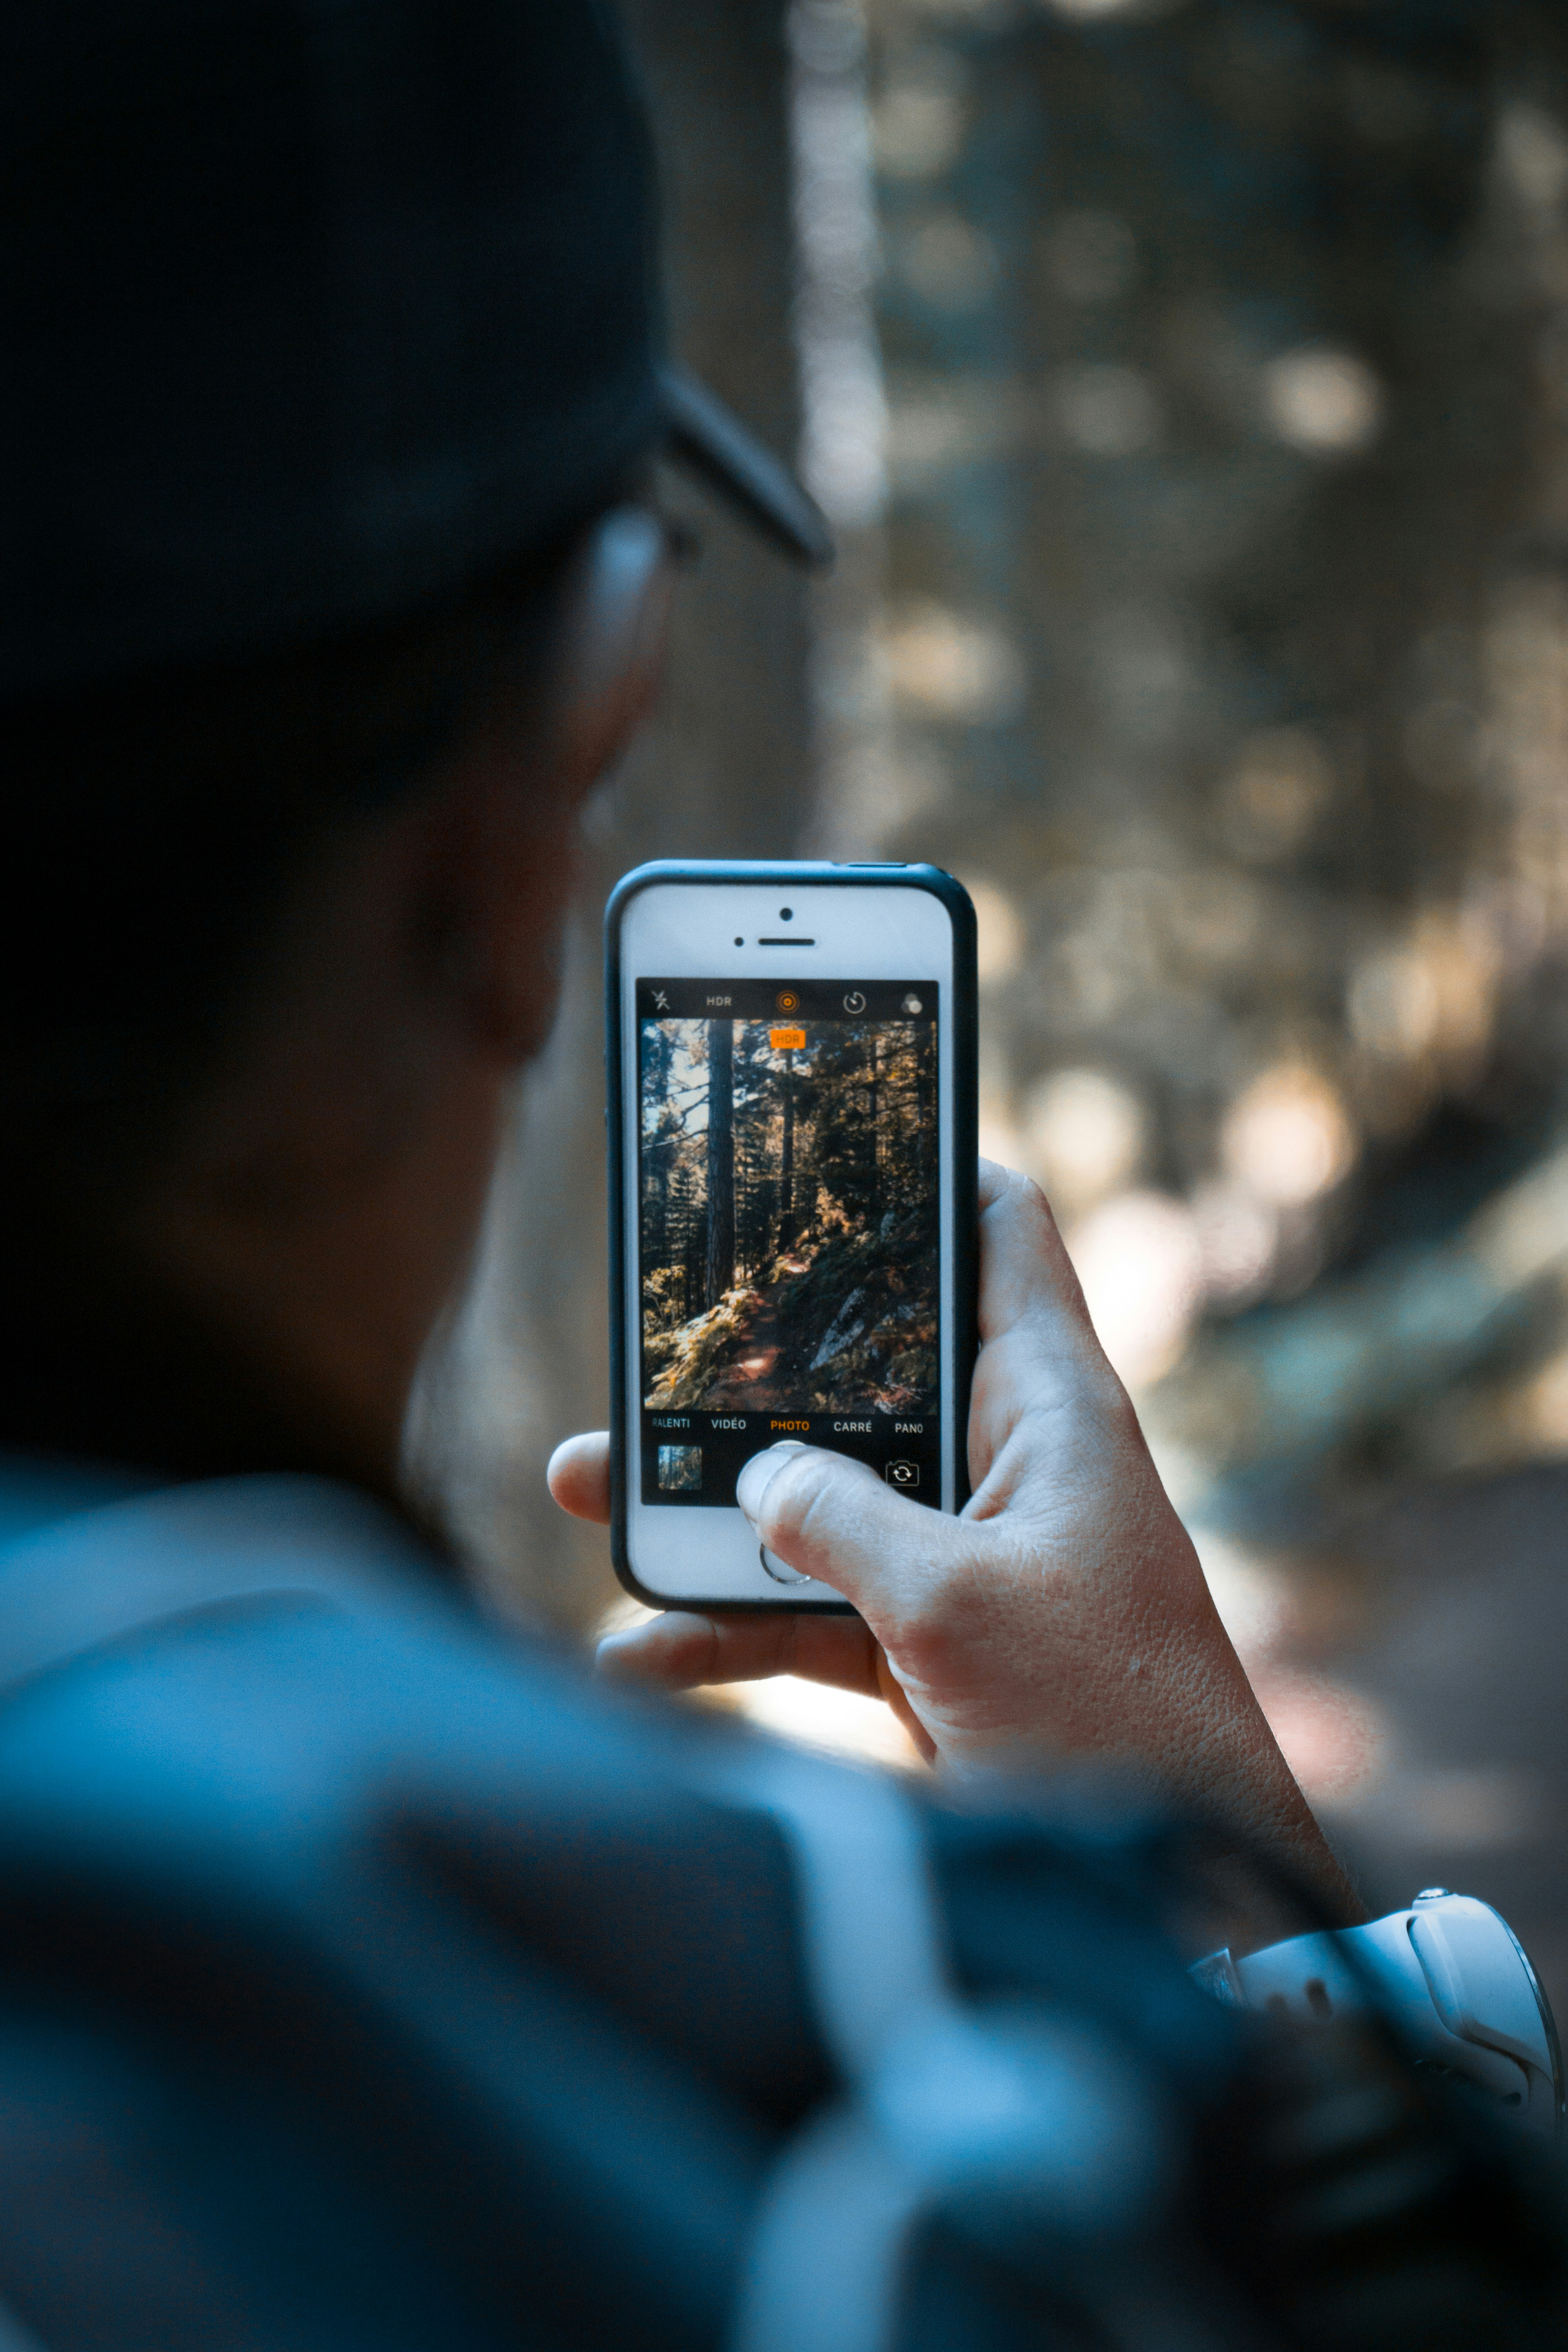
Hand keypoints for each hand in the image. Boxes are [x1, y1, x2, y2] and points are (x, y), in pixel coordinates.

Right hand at [549, 1161, 1356, 1916]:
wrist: (1167, 1884)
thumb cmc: (1106, 1714)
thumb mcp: (959, 1602)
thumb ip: (843, 1523)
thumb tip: (759, 1479)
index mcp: (1045, 1404)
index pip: (999, 1235)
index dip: (927, 1173)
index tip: (830, 1144)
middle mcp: (1000, 1459)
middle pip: (862, 1373)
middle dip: (749, 1370)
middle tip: (640, 1349)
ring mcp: (957, 1551)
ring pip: (814, 1497)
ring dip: (706, 1508)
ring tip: (585, 1490)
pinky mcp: (923, 1639)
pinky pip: (806, 1610)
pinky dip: (726, 1632)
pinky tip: (635, 1658)